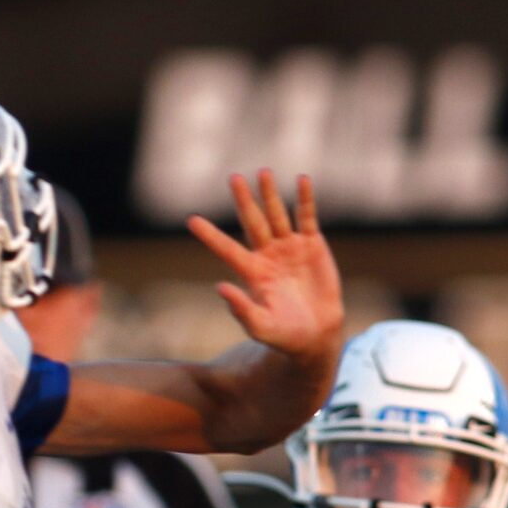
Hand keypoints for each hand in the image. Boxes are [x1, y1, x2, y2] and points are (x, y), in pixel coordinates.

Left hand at [185, 173, 343, 378]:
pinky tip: (303, 180)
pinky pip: (306, 217)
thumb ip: (241, 309)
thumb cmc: (284, 335)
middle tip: (233, 178)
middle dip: (244, 201)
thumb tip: (219, 287)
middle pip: (252, 222)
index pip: (226, 248)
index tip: (191, 220)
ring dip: (270, 194)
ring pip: (277, 215)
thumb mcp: (260, 326)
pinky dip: (305, 199)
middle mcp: (267, 254)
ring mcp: (289, 246)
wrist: (316, 335)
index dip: (210, 235)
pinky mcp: (311, 245)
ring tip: (263, 172)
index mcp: (251, 272)